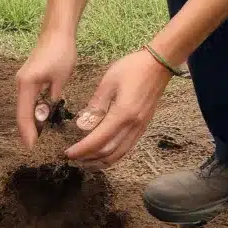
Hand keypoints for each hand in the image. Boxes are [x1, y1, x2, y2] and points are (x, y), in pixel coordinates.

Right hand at [15, 29, 77, 148]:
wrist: (57, 32)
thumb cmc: (61, 52)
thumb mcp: (60, 79)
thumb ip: (53, 99)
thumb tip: (48, 115)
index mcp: (26, 84)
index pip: (24, 115)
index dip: (27, 133)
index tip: (31, 149)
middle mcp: (20, 83)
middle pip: (21, 113)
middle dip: (26, 131)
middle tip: (34, 150)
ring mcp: (23, 81)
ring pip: (23, 107)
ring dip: (29, 122)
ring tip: (36, 140)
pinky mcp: (28, 78)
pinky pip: (27, 100)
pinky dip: (32, 112)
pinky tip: (39, 121)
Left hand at [65, 47, 171, 167]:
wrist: (159, 65)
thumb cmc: (132, 68)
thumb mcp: (109, 82)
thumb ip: (96, 105)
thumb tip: (82, 126)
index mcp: (123, 114)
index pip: (98, 140)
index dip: (82, 150)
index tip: (68, 153)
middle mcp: (133, 126)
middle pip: (109, 152)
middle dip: (89, 159)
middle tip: (73, 160)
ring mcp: (140, 128)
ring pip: (120, 154)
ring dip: (101, 162)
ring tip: (86, 162)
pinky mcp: (143, 127)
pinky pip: (127, 148)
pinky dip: (113, 156)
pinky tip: (103, 154)